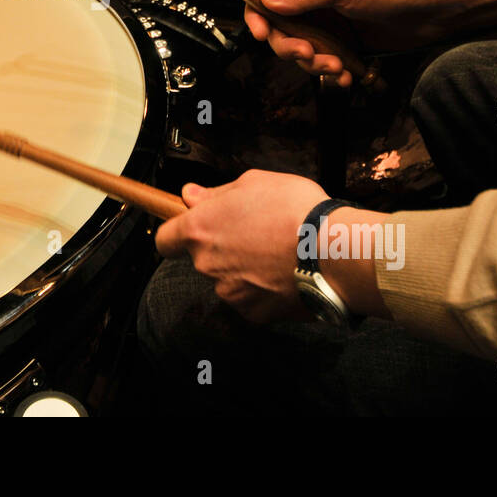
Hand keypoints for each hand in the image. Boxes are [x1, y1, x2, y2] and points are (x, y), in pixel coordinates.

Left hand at [155, 170, 328, 323]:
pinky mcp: (252, 313)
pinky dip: (263, 290)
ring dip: (243, 269)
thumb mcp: (254, 182)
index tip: (188, 230)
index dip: (175, 234)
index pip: (165, 239)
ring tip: (276, 252)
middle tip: (254, 233)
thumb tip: (190, 195)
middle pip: (203, 258)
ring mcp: (229, 292)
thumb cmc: (295, 211)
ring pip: (228, 279)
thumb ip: (216, 193)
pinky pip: (251, 299)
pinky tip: (284, 273)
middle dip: (222, 247)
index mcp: (201, 228)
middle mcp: (207, 264)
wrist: (332, 252)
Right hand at [245, 0, 443, 85]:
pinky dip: (331, 73)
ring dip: (313, 64)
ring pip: (300, 51)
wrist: (433, 9)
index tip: (261, 34)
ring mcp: (328, 25)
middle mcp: (312, 3)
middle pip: (278, 30)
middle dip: (289, 47)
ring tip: (337, 66)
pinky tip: (347, 76)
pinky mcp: (344, 45)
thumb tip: (266, 0)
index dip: (256, 15)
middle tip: (309, 54)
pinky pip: (324, 63)